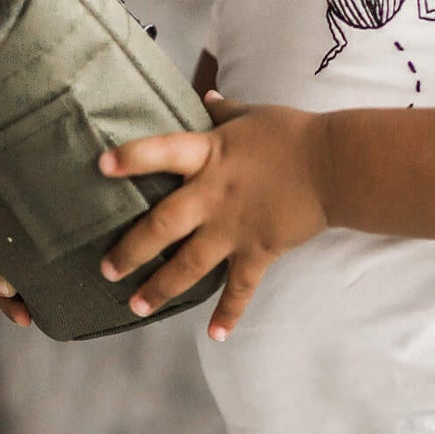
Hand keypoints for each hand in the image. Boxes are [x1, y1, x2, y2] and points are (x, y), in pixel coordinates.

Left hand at [97, 90, 331, 339]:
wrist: (334, 166)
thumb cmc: (293, 134)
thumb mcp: (251, 115)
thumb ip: (223, 111)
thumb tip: (205, 97)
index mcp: (208, 155)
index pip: (161, 153)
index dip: (131, 159)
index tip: (101, 167)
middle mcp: (213, 196)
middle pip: (162, 226)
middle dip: (131, 250)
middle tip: (107, 269)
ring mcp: (234, 229)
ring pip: (189, 265)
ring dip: (160, 288)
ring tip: (136, 306)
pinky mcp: (258, 252)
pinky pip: (239, 289)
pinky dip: (229, 314)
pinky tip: (215, 336)